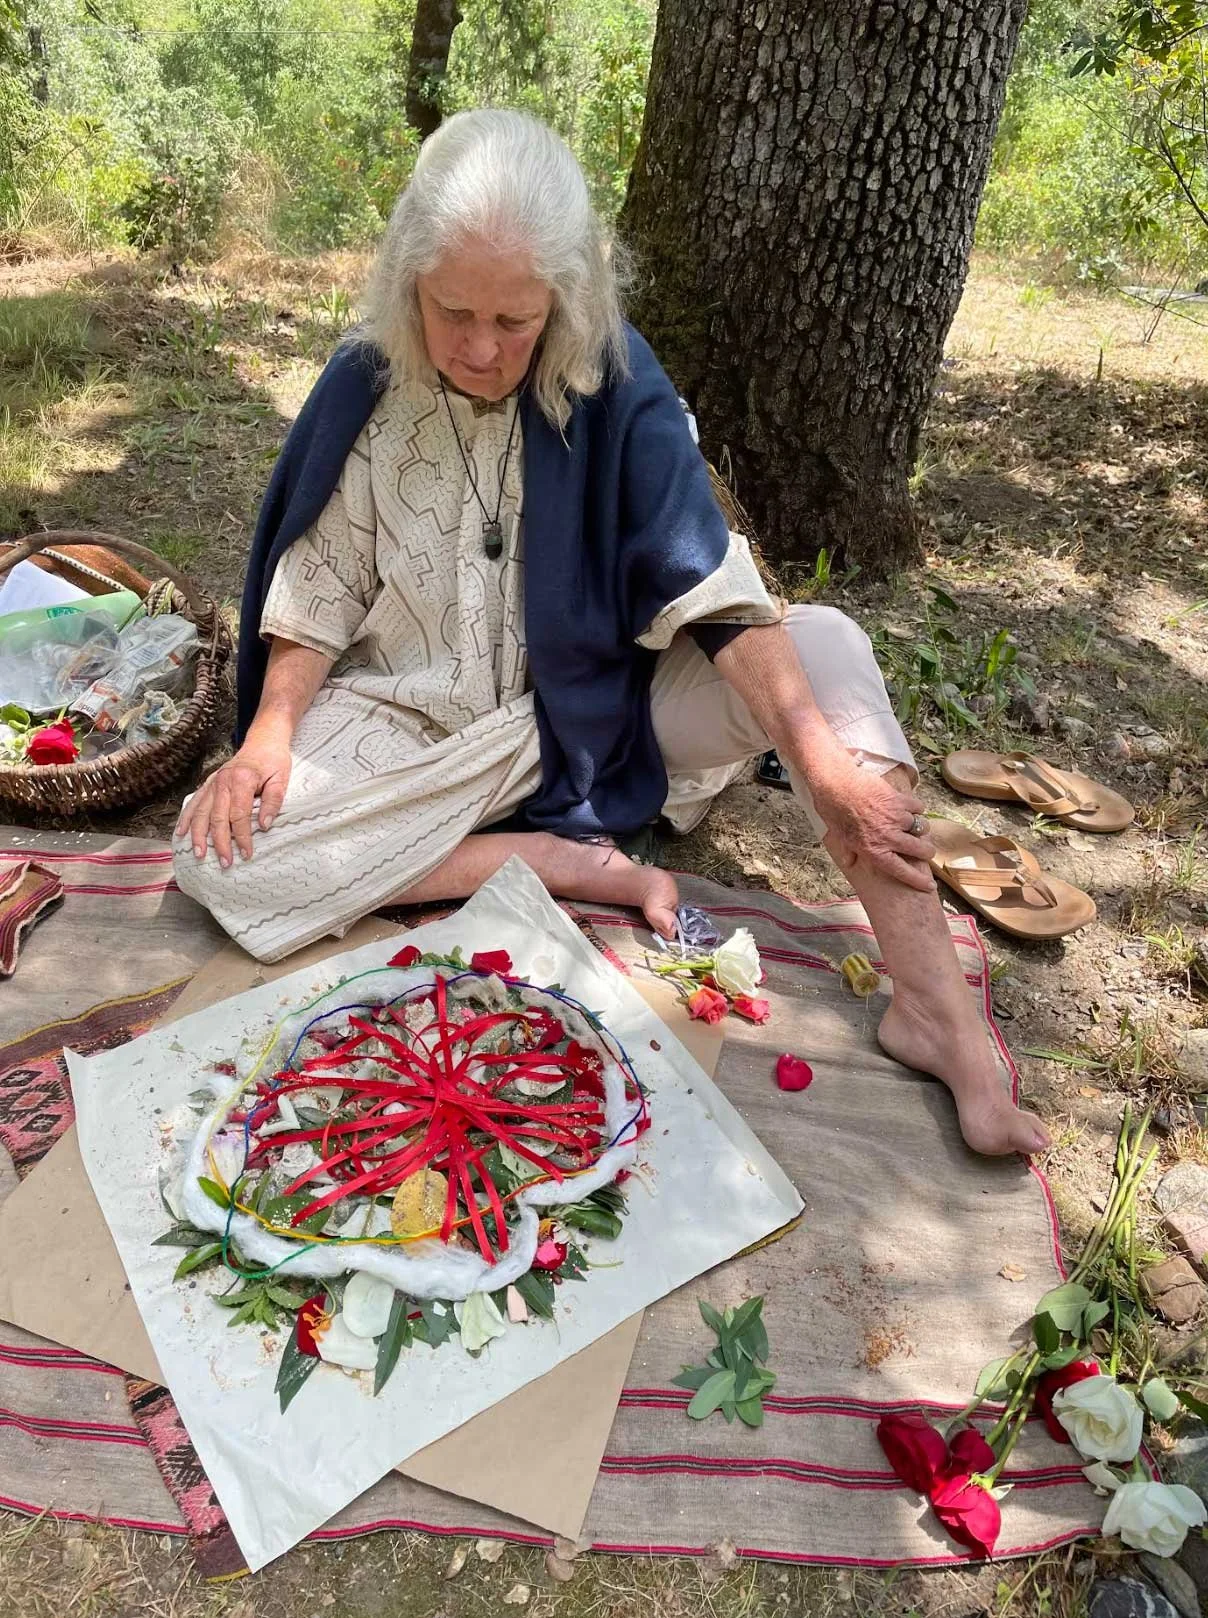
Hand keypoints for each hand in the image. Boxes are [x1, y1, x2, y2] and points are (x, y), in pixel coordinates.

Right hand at [175, 734, 291, 867]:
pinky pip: (194, 803)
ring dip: (198, 835)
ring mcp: (213, 782)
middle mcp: (223, 781)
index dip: (243, 837)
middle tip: (224, 862)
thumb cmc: (274, 761)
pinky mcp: (208, 783)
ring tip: (198, 854)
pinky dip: (186, 818)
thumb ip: (273, 801)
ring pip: (201, 812)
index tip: (247, 854)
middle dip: (220, 842)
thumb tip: (264, 825)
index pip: (240, 815)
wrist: (262, 741)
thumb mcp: (281, 779)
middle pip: (217, 817)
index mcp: (242, 780)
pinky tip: (181, 833)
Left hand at [809, 764, 936, 891]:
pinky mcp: (900, 800)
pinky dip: (916, 808)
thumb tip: (849, 864)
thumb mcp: (839, 837)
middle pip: (920, 850)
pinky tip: (910, 807)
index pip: (901, 871)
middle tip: (927, 851)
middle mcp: (888, 837)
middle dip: (927, 853)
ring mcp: (896, 818)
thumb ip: (849, 852)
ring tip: (915, 826)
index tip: (929, 886)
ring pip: (921, 828)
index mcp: (873, 851)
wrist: (836, 784)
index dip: (918, 880)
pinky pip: (918, 807)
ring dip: (920, 828)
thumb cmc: (834, 811)